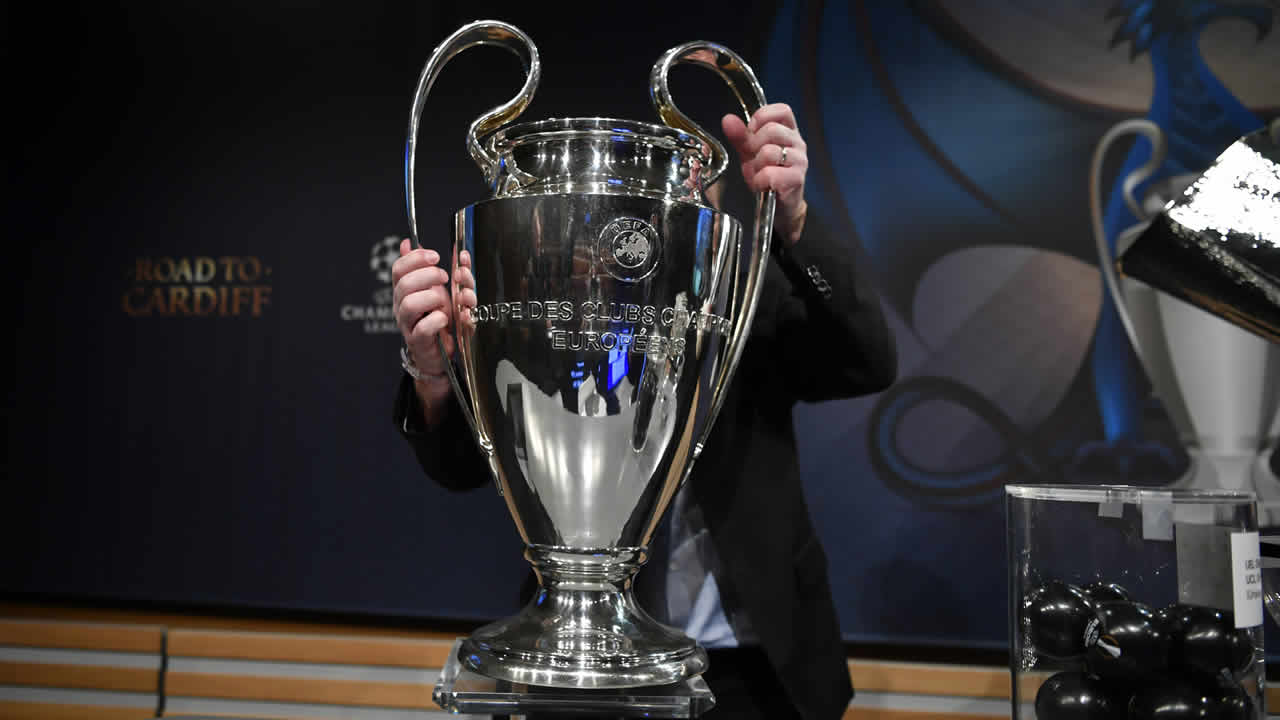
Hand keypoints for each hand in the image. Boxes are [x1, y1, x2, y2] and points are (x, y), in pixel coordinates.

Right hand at [392, 238, 454, 422]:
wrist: (438, 352)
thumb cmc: (435, 317)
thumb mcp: (432, 287)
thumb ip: (421, 266)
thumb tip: (407, 242)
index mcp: (403, 290)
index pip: (399, 268)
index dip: (415, 258)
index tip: (435, 256)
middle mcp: (401, 306)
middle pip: (404, 284)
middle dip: (427, 275)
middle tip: (444, 277)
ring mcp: (407, 324)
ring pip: (409, 304)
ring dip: (432, 297)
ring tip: (444, 301)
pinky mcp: (417, 340)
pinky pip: (422, 327)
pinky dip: (437, 319)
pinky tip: (444, 318)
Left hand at [722, 103, 808, 246]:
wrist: (778, 204)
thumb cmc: (767, 175)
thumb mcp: (750, 152)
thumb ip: (739, 135)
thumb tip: (728, 120)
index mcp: (789, 131)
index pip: (782, 110)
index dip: (761, 119)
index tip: (753, 134)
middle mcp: (798, 143)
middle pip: (772, 130)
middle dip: (754, 145)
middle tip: (753, 158)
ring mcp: (800, 160)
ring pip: (770, 152)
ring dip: (757, 165)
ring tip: (759, 172)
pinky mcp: (797, 179)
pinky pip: (771, 173)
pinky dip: (760, 180)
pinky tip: (763, 184)